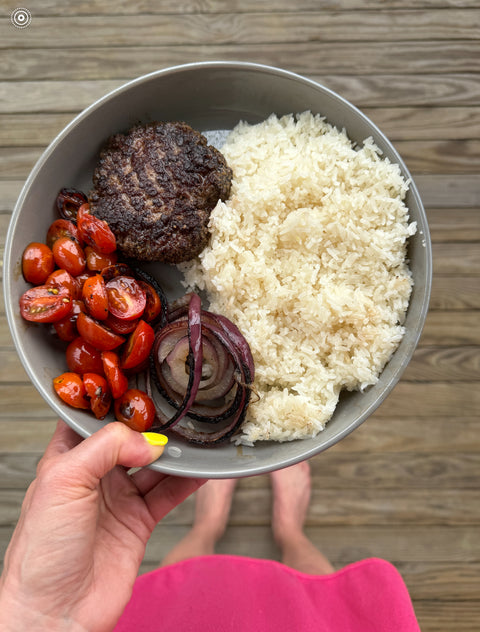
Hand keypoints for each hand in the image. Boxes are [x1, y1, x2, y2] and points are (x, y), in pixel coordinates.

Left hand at [0, 420, 203, 631]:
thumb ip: (106, 448)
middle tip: (176, 408)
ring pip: (153, 464)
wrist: (56, 614)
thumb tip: (148, 441)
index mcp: (66, 459)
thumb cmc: (41, 552)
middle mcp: (94, 475)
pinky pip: (169, 493)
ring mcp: (118, 498)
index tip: (140, 383)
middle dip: (151, 425)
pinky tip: (201, 468)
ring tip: (194, 436)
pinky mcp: (139, 522)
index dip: (113, 401)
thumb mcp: (64, 481)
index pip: (91, 418)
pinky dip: (188, 480)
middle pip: (128, 439)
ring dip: (174, 452)